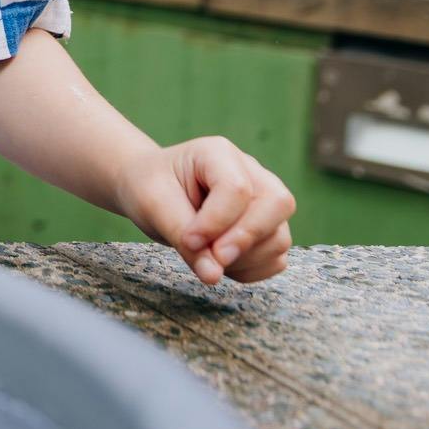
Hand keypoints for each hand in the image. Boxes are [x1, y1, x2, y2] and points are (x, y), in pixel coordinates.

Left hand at [115, 137, 296, 284]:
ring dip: (244, 259)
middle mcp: (252, 173)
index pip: (237, 188)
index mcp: (218, 153)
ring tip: (204, 256)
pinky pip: (276, 258)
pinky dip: (251, 270)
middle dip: (245, 239)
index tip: (188, 242)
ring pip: (279, 237)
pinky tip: (219, 264)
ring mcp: (265, 202)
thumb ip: (183, 238)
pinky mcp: (268, 230)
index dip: (216, 222)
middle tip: (212, 259)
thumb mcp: (153, 205)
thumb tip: (212, 275)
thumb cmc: (150, 188)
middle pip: (278, 204)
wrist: (149, 190)